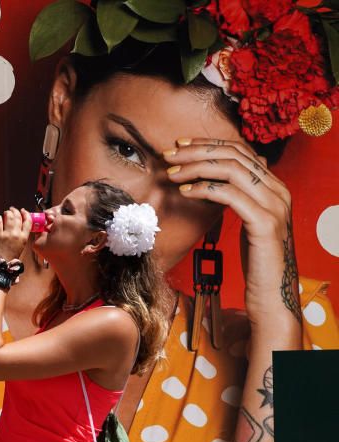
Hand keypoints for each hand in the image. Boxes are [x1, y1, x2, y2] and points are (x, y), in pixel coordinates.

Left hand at [0, 207, 31, 260]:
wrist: (1, 264)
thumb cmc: (10, 257)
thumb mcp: (21, 246)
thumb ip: (22, 236)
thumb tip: (19, 226)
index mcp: (24, 238)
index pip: (28, 222)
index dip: (26, 214)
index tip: (23, 211)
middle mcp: (16, 234)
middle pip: (18, 217)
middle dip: (15, 211)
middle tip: (12, 209)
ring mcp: (7, 234)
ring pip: (9, 217)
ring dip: (7, 213)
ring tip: (6, 213)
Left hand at [164, 138, 298, 321]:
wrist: (272, 293)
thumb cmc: (255, 260)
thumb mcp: (247, 221)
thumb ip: (237, 198)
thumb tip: (213, 181)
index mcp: (274, 186)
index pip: (241, 151)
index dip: (208, 144)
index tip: (180, 145)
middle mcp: (278, 190)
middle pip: (235, 155)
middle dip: (197, 151)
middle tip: (168, 155)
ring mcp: (274, 205)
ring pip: (232, 170)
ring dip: (196, 167)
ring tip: (172, 174)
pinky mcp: (264, 223)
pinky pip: (230, 195)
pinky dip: (205, 189)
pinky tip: (185, 192)